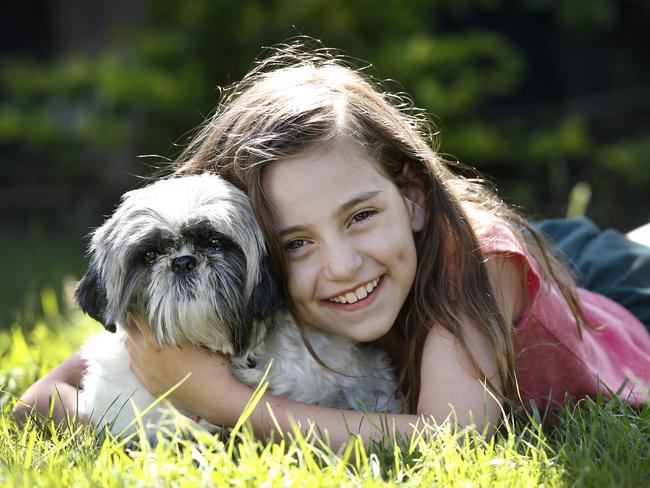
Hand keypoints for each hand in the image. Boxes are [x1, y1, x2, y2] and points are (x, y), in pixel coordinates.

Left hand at [124, 313, 238, 421]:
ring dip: (132, 336)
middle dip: (132, 319)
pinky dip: (135, 354)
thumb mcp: (196, 337)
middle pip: (129, 330)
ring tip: (140, 329)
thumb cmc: (209, 363)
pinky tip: (141, 350)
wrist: (212, 396)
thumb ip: (177, 324)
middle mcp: (145, 354)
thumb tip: (169, 310)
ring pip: (129, 347)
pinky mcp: (148, 384)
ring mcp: (145, 371)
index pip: (137, 316)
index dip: (138, 305)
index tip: (141, 299)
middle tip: (137, 310)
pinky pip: (133, 364)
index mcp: (156, 339)